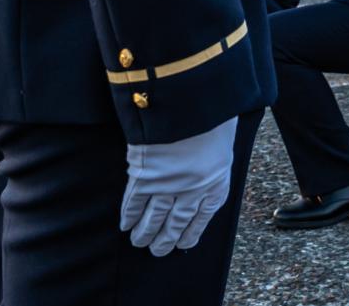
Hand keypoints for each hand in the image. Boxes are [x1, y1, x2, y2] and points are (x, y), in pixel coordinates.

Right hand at [120, 117, 236, 255]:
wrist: (193, 99)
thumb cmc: (213, 113)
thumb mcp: (223, 139)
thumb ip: (213, 159)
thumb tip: (204, 166)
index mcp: (216, 181)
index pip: (202, 217)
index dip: (190, 233)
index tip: (183, 244)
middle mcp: (193, 189)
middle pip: (176, 223)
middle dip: (165, 239)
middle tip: (157, 250)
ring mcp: (168, 184)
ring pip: (154, 217)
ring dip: (145, 232)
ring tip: (139, 242)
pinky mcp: (145, 175)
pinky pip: (135, 201)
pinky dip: (129, 214)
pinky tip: (125, 224)